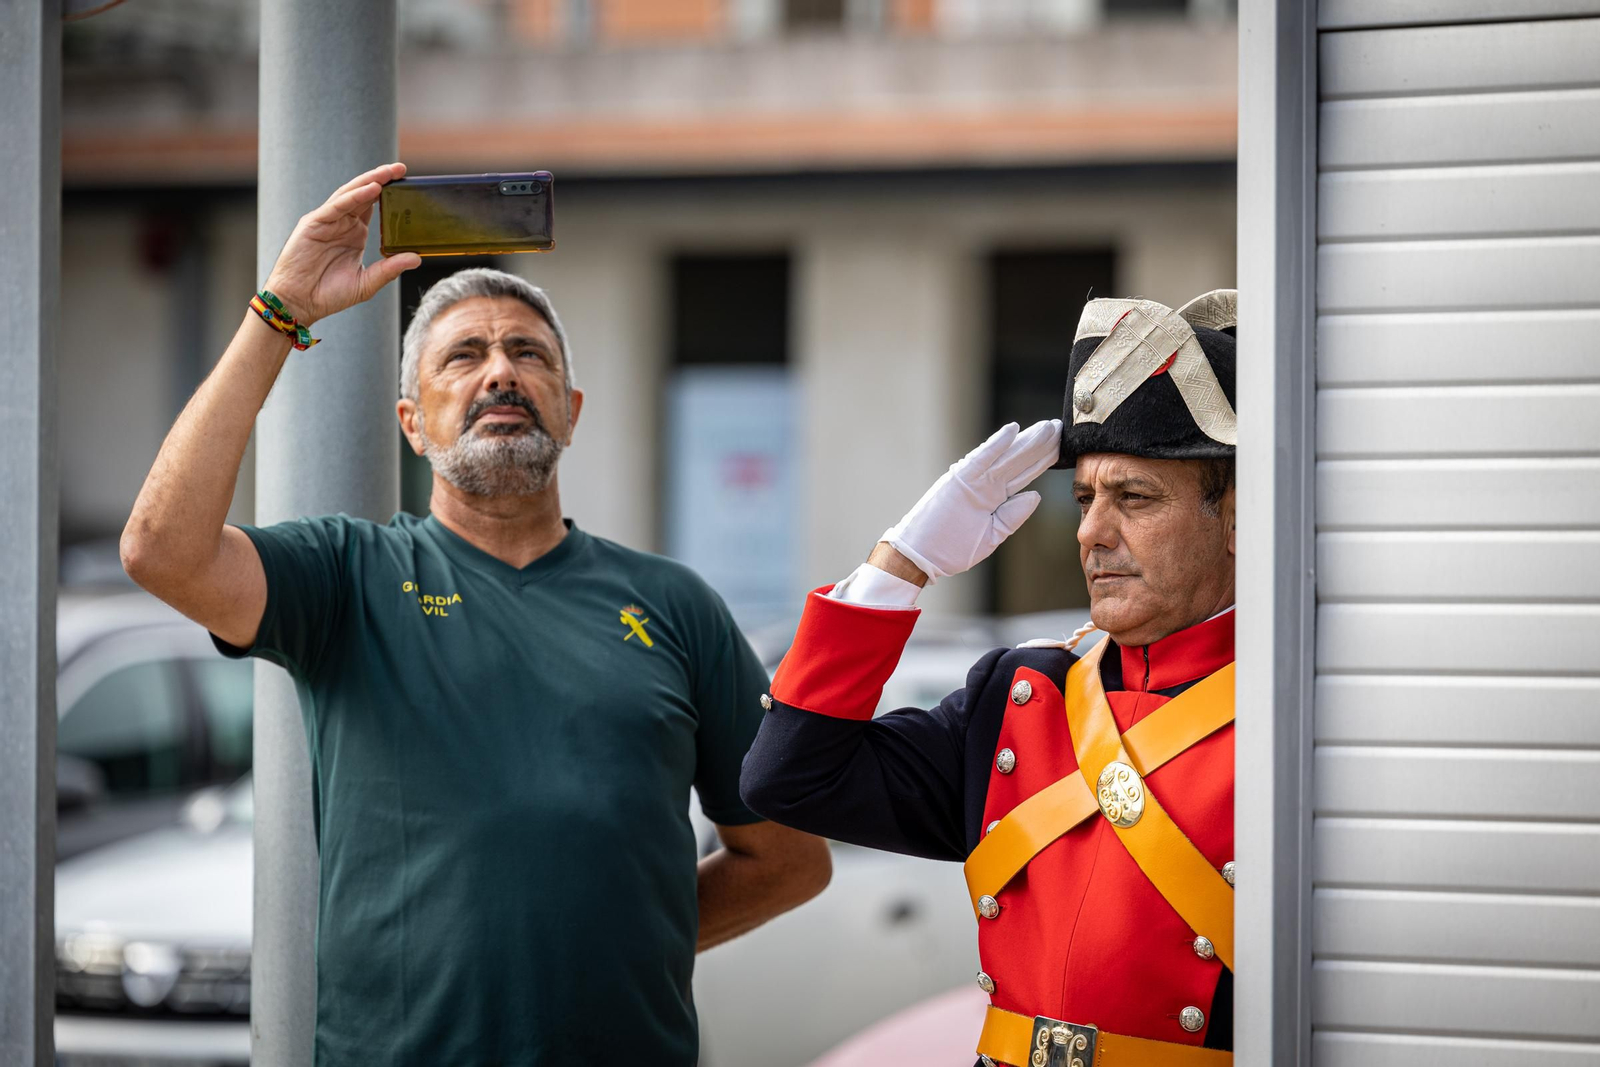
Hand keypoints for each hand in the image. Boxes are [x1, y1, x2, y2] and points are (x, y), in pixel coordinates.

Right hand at [261, 162, 420, 324]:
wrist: (299, 303)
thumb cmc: (329, 294)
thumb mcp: (367, 283)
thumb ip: (390, 269)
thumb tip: (417, 258)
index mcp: (355, 233)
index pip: (374, 207)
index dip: (390, 195)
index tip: (409, 185)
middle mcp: (342, 223)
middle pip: (364, 195)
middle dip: (382, 179)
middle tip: (402, 169)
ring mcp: (327, 221)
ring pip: (350, 194)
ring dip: (370, 181)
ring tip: (389, 172)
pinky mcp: (314, 224)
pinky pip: (337, 207)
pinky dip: (354, 197)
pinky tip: (371, 189)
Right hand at [881, 419, 1061, 582]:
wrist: (921, 557)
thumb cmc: (951, 549)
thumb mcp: (991, 535)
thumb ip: (1013, 516)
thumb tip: (1035, 495)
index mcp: (994, 498)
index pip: (1024, 474)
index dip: (1043, 459)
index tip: (1062, 446)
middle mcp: (986, 485)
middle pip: (1019, 460)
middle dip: (1041, 444)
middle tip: (1060, 427)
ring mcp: (973, 481)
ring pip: (1006, 456)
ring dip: (1027, 441)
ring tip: (1047, 427)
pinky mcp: (959, 480)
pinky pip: (981, 459)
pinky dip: (996, 444)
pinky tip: (1013, 431)